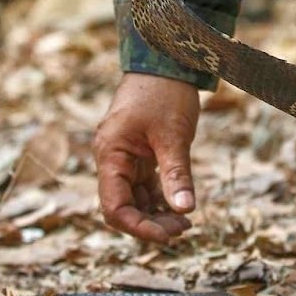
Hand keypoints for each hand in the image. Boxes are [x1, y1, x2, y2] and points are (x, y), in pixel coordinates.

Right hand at [92, 73, 201, 242]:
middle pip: (123, 207)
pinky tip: (181, 205)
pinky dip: (160, 198)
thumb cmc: (165, 93)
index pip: (114, 207)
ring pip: (135, 198)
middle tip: (184, 227)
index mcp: (110, 154)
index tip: (168, 236)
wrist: (166, 60)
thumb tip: (184, 210)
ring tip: (185, 221)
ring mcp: (125, 157)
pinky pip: (144, 186)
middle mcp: (112, 159)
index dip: (138, 227)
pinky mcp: (139, 154)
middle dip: (150, 223)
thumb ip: (177, 174)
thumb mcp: (173, 135)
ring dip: (156, 213)